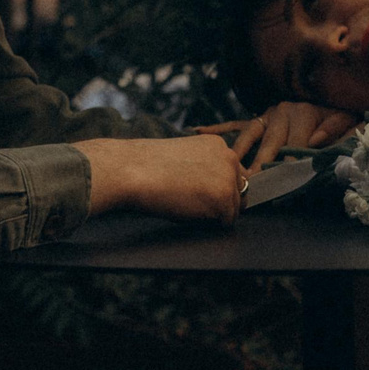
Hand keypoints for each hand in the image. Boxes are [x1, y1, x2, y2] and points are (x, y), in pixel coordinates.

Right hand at [74, 134, 246, 224]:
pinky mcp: (223, 198)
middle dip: (218, 202)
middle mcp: (229, 157)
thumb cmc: (146, 166)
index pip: (232, 176)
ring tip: (184, 201)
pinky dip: (208, 224)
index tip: (194, 190)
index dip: (214, 189)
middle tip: (188, 198)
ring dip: (211, 213)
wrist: (130, 169)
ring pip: (233, 209)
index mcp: (218, 145)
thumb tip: (214, 190)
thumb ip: (205, 168)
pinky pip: (225, 223)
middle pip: (238, 193)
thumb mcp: (184, 157)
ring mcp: (228, 177)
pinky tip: (186, 209)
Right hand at [198, 100, 362, 171]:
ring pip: (249, 134)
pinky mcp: (257, 118)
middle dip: (260, 163)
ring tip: (229, 168)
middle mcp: (282, 111)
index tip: (281, 181)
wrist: (335, 94)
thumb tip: (316, 141)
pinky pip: (236, 124)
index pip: (294, 143)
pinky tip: (198, 131)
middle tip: (251, 182)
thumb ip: (334, 129)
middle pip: (269, 142)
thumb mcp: (346, 119)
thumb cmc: (341, 116)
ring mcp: (267, 114)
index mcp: (303, 113)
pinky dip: (218, 128)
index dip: (289, 163)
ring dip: (239, 152)